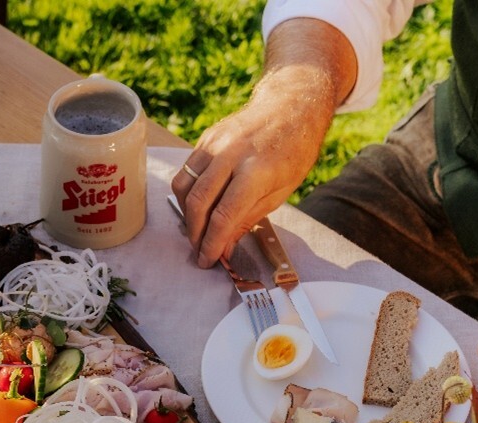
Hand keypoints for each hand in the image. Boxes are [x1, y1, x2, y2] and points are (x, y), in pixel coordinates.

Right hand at [169, 18, 352, 268]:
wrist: (291, 105)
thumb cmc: (293, 151)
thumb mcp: (281, 191)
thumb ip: (248, 218)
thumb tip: (225, 247)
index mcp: (257, 170)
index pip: (224, 216)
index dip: (212, 243)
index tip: (208, 260)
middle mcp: (231, 154)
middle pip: (198, 203)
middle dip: (195, 233)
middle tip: (199, 250)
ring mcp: (215, 143)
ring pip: (184, 187)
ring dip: (186, 215)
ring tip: (196, 231)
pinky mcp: (206, 139)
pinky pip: (186, 171)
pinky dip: (187, 194)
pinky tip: (197, 207)